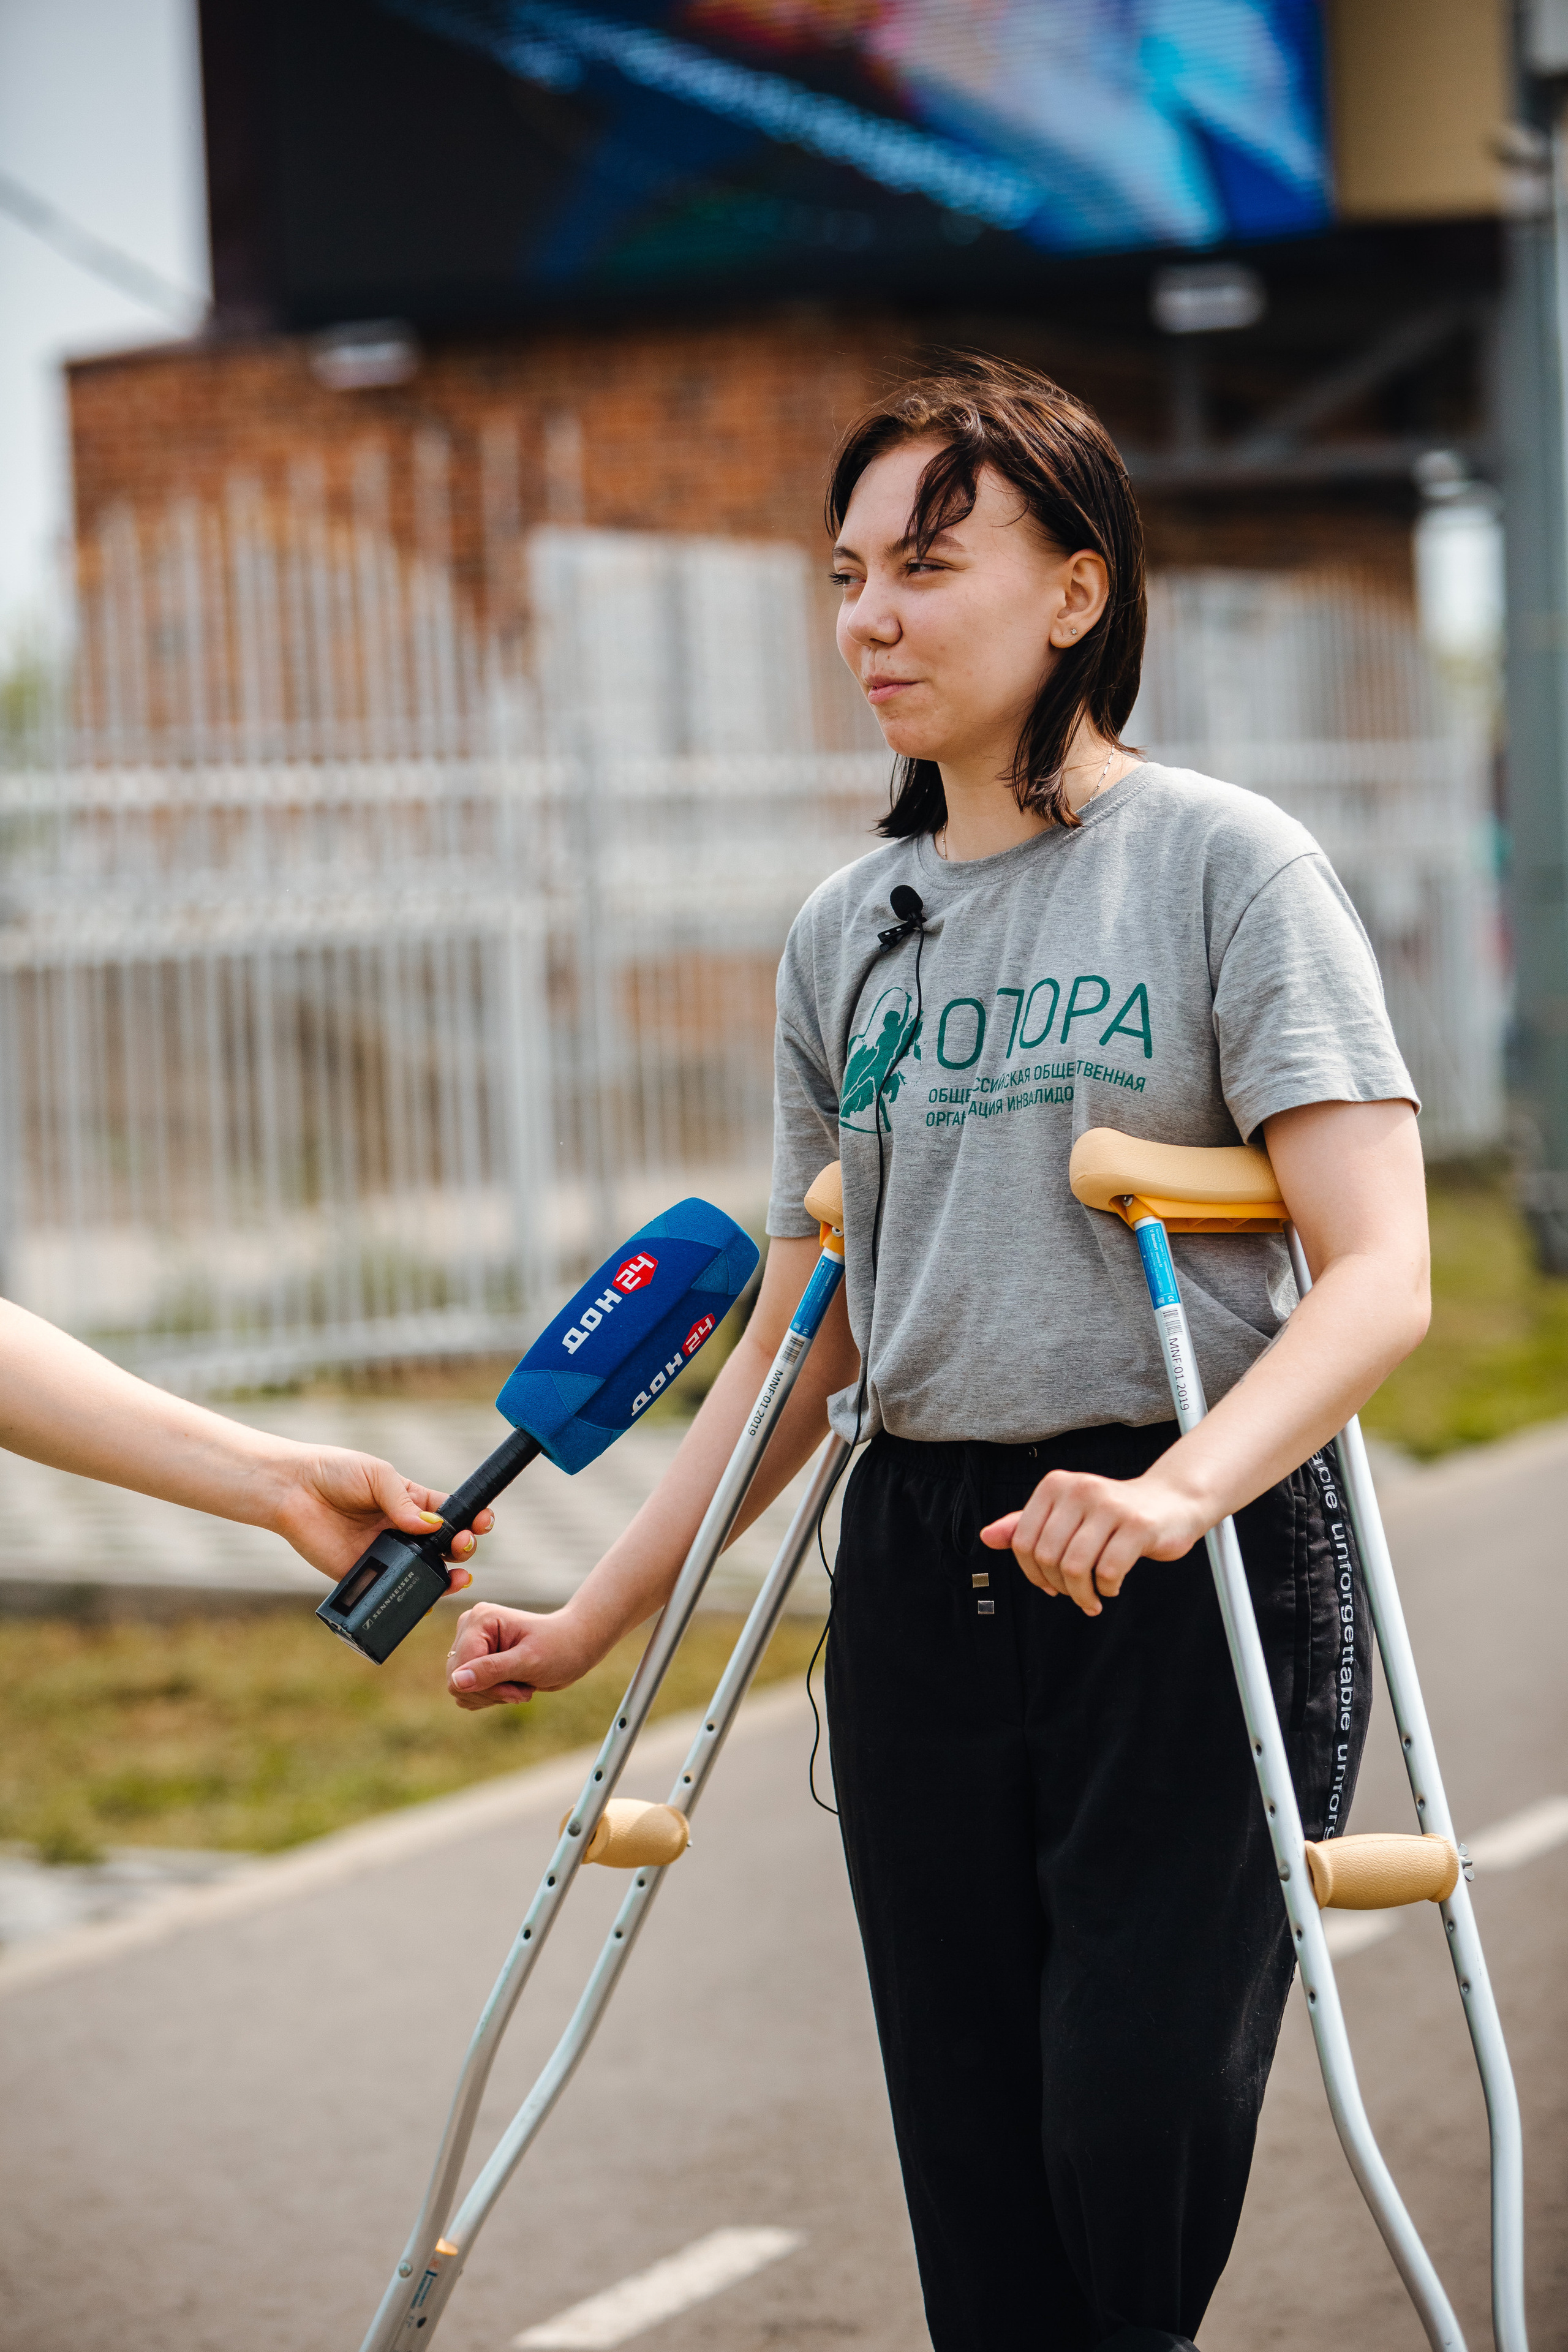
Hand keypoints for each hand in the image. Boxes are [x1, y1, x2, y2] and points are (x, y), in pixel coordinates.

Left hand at [266, 1444, 494, 1585]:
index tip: (484, 1521)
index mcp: (411, 1502)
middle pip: (444, 1546)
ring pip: (425, 1573)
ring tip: (459, 1576)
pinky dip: (413, 1599)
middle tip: (462, 1544)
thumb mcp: (377, 1476)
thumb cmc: (335, 1472)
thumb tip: (433, 1528)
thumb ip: (405, 1502)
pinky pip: (392, 1592)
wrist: (292, 1490)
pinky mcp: (363, 1576)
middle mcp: (402, 1531)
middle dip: (463, 1547)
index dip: (471, 1518)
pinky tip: (428, 1597)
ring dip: (448, 1577)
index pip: (450, 1513)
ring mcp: (384, 1555)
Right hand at [446, 1600, 600, 1709]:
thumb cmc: (559, 1647)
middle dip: (493, 1692)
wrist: (574, 1647)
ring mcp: (472, 1647)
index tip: (518, 1690)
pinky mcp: (477, 1663)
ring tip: (521, 1684)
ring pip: (462, 1690)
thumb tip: (456, 1681)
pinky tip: (513, 1685)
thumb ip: (491, 1670)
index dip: (486, 1686)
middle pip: (458, 1680)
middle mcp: (470, 1630)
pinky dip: (493, 1697)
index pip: (461, 1667)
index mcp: (480, 1620)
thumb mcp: (529, 1661)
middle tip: (522, 1689)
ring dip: (495, 1696)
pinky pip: (469, 1693)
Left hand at [980, 1467, 1207, 1616]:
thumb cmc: (1114, 1513)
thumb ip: (1026, 1525)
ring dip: (1081, 1594)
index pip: (1022, 1540)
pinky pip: (1108, 1571)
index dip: (1032, 1573)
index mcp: (1056, 1485)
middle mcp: (1080, 1489)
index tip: (1049, 1585)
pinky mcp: (1138, 1525)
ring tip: (1091, 1598)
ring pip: (1074, 1566)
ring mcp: (1110, 1505)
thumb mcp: (1067, 1514)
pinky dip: (1106, 1589)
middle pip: (1047, 1556)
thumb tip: (987, 1537)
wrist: (1171, 1502)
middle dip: (1058, 1586)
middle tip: (1075, 1595)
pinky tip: (1112, 1586)